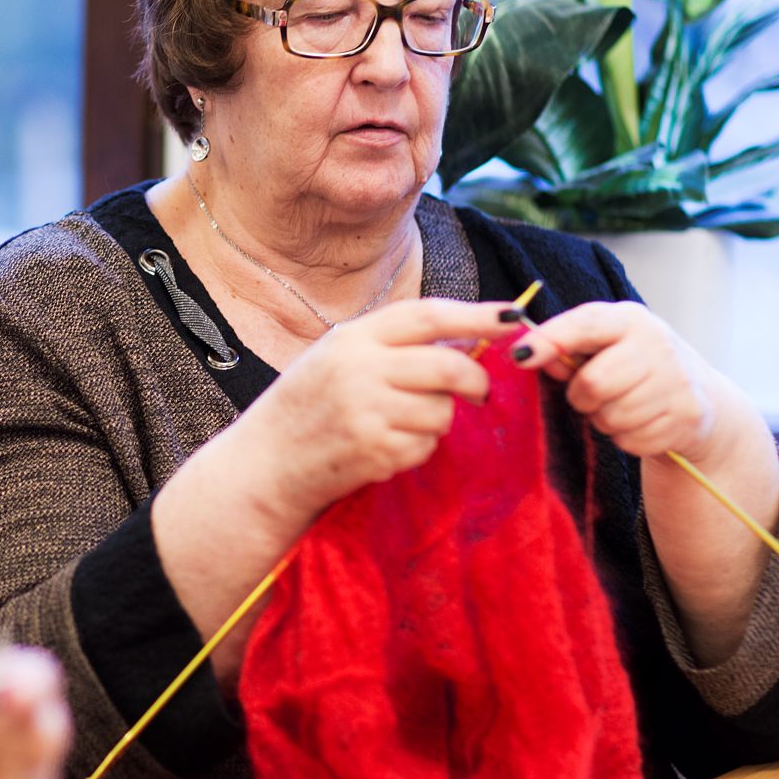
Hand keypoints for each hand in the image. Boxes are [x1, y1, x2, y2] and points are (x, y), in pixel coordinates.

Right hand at [226, 299, 518, 531]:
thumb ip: (391, 346)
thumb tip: (467, 340)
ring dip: (437, 421)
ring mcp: (366, 411)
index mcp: (352, 337)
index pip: (427, 316)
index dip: (476, 315)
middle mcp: (359, 369)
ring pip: (441, 411)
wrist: (266, 463)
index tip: (512, 317)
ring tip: (402, 425)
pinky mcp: (373, 451)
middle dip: (476, 381)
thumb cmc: (308, 407)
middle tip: (479, 393)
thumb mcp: (337, 357)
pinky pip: (425, 447)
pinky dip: (418, 450)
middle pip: (448, 367)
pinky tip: (386, 449)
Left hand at [512, 301, 720, 461]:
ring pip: (611, 417)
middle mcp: (658, 344)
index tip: (520, 356)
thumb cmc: (633, 363)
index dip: (548, 342)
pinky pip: (631, 440)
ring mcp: (677, 381)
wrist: (699, 393)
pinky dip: (626, 437)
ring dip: (603, 418)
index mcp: (630, 319)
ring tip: (618, 405)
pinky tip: (638, 421)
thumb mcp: (603, 343)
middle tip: (589, 394)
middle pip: (594, 383)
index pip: (584, 326)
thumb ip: (565, 345)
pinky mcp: (687, 416)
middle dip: (581, 396)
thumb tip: (529, 355)